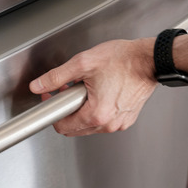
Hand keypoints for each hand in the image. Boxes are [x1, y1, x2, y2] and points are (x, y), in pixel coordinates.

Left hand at [29, 38, 156, 135]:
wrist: (149, 60)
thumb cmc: (123, 60)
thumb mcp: (83, 63)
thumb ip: (56, 77)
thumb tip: (38, 85)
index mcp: (96, 114)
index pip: (62, 127)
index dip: (53, 110)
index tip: (53, 96)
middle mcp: (109, 124)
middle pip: (75, 128)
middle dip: (68, 109)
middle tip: (69, 89)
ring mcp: (120, 123)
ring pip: (90, 125)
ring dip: (83, 109)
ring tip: (88, 88)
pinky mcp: (127, 119)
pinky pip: (105, 121)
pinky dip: (98, 109)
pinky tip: (101, 92)